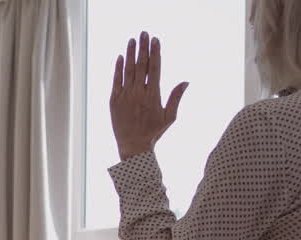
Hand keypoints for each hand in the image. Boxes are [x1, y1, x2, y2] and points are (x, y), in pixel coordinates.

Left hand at [110, 32, 188, 160]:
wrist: (133, 146)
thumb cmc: (153, 132)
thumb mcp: (170, 116)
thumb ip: (176, 97)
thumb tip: (186, 81)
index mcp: (153, 95)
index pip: (154, 68)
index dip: (155, 53)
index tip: (156, 40)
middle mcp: (138, 93)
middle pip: (141, 65)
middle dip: (143, 48)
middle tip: (144, 33)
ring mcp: (125, 96)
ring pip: (128, 70)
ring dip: (131, 53)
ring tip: (133, 40)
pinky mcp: (114, 101)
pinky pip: (116, 81)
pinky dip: (118, 68)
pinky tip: (121, 57)